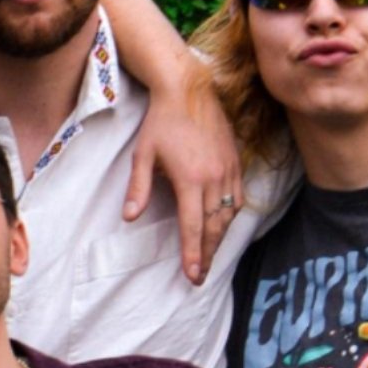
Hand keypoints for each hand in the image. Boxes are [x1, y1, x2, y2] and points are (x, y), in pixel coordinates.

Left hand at [126, 75, 243, 283]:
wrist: (189, 89)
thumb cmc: (161, 122)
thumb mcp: (143, 154)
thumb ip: (138, 188)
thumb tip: (129, 218)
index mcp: (190, 178)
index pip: (193, 225)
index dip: (193, 253)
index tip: (192, 275)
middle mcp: (213, 177)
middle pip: (214, 227)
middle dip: (207, 255)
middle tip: (199, 277)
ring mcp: (228, 169)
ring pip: (228, 215)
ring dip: (220, 239)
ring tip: (209, 258)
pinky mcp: (234, 162)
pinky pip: (237, 198)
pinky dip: (230, 217)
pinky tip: (222, 227)